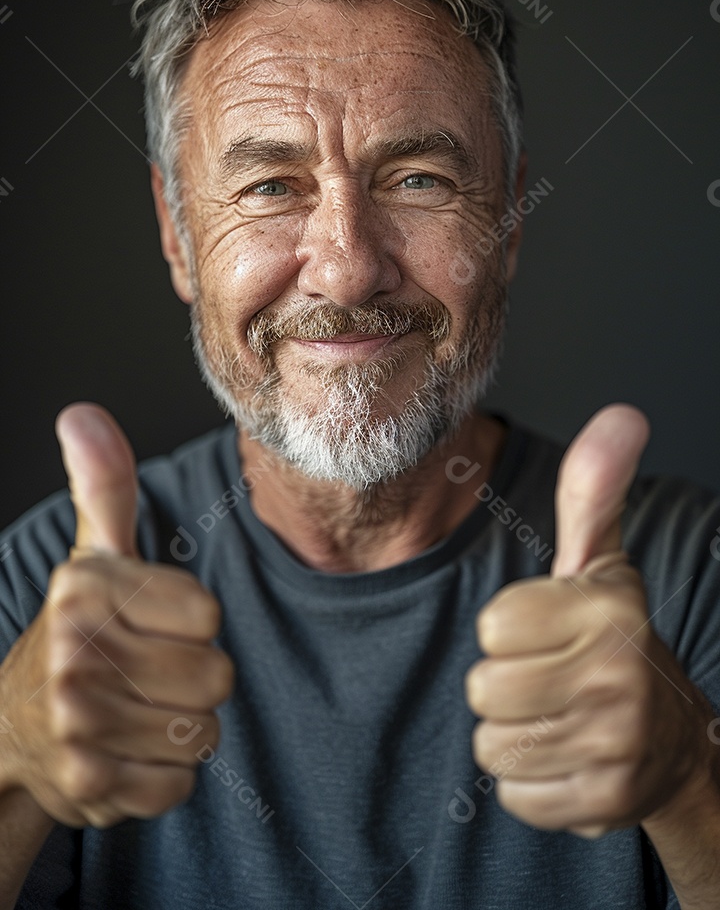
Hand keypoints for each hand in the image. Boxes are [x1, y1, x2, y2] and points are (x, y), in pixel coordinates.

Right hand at [0, 403, 233, 827]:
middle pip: (215, 677)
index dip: (193, 625)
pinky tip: (127, 751)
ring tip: (138, 709)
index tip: (158, 625)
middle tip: (150, 674)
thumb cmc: (80, 631)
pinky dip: (163, 776)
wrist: (13, 726)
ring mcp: (77, 720)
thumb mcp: (94, 555)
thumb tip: (82, 413)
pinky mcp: (86, 782)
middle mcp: (76, 650)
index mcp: (88, 588)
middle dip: (195, 680)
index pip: (208, 616)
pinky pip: (178, 783)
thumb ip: (104, 485)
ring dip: (182, 728)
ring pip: (202, 733)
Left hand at [465, 404, 710, 836]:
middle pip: (485, 687)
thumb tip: (622, 414)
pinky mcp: (605, 802)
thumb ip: (593, 491)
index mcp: (610, 608)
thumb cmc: (613, 637)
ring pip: (492, 744)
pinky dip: (530, 781)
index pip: (494, 624)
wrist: (670, 738)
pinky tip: (566, 756)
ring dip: (514, 732)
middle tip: (549, 677)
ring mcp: (617, 745)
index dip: (509, 628)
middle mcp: (620, 675)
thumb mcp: (602, 562)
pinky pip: (514, 793)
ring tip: (557, 715)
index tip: (546, 629)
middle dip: (505, 683)